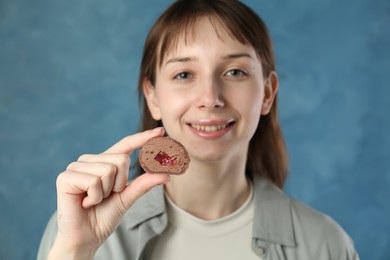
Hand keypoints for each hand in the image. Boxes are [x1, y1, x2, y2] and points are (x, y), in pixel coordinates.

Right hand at [48, 128, 169, 259]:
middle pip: (121, 159)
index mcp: (104, 162)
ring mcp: (76, 167)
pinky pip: (93, 181)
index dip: (143, 138)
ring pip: (108, 170)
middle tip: (106, 197)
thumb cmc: (104, 217)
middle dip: (120, 184)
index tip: (160, 131)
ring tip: (94, 200)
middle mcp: (90, 160)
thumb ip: (144, 184)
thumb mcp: (127, 198)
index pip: (125, 145)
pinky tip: (85, 203)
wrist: (86, 238)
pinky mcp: (65, 177)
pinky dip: (94, 197)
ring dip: (106, 192)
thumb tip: (166, 175)